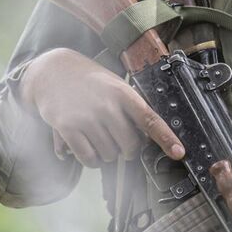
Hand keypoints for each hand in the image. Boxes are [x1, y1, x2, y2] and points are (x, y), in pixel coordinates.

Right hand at [18, 48, 186, 167]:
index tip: (179, 153)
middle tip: (118, 138)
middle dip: (128, 149)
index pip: (150, 119)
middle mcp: (106, 106)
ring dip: (107, 153)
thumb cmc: (89, 81)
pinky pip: (89, 159)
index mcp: (123, 93)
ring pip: (110, 156)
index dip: (166, 139)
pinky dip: (92, 160)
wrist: (52, 71)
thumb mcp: (115, 85)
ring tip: (98, 136)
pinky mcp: (68, 129)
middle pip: (131, 146)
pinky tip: (88, 147)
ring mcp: (87, 118)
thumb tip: (147, 139)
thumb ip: (130, 109)